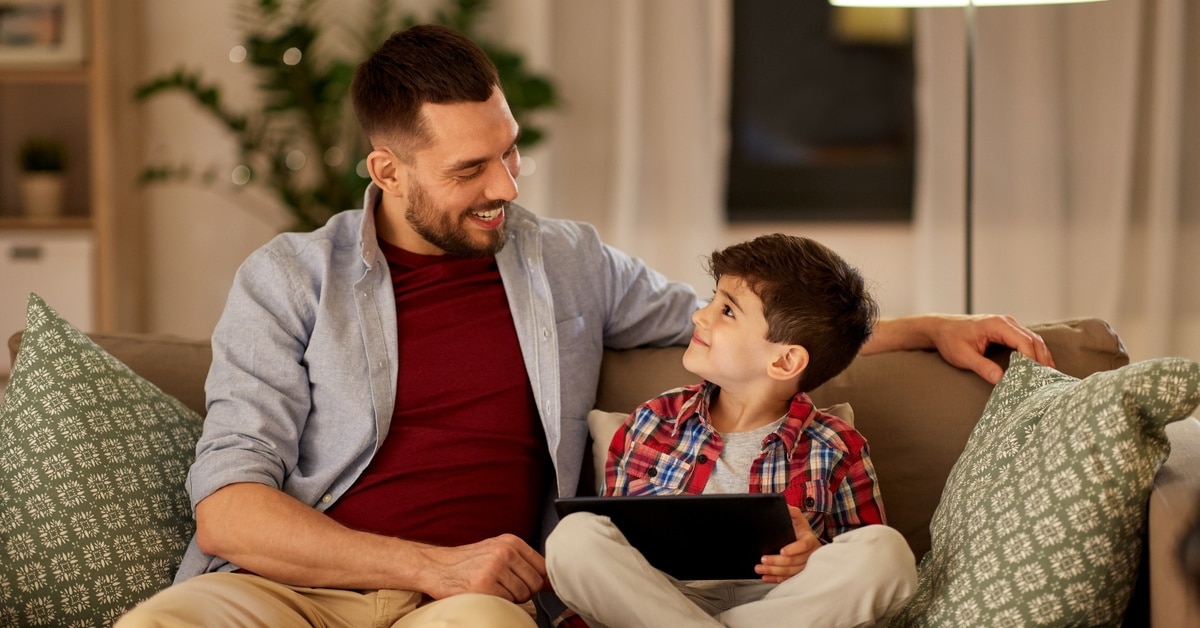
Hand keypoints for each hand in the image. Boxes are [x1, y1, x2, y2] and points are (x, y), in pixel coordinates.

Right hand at [418, 534, 546, 602]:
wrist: (436, 567)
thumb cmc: (468, 562)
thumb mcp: (497, 551)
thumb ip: (522, 561)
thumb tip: (549, 581)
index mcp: (511, 542)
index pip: (542, 566)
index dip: (538, 580)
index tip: (529, 584)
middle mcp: (505, 552)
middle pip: (535, 582)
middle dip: (524, 591)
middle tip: (506, 588)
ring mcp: (495, 568)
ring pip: (523, 594)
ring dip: (511, 598)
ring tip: (494, 589)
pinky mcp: (485, 585)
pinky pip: (507, 602)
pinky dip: (499, 602)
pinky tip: (486, 594)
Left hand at [756, 506, 819, 583]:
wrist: (808, 543)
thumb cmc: (801, 531)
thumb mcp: (799, 519)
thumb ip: (793, 513)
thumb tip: (784, 506)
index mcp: (809, 540)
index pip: (803, 546)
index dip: (793, 549)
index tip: (782, 551)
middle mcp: (809, 555)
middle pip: (793, 561)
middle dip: (776, 561)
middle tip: (763, 559)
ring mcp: (805, 566)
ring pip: (790, 571)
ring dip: (773, 571)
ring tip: (760, 568)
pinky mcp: (799, 574)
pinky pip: (788, 579)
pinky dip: (776, 579)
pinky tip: (766, 577)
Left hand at [927, 314, 1054, 383]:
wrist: (940, 328)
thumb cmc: (950, 340)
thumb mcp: (963, 356)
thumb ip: (982, 367)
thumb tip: (1001, 381)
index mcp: (997, 325)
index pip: (1023, 341)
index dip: (1032, 359)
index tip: (1036, 376)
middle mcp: (1006, 322)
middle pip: (1033, 340)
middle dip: (1042, 360)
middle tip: (1048, 380)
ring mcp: (1008, 325)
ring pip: (1033, 340)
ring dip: (1042, 357)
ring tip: (1048, 377)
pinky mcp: (1007, 330)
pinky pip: (1026, 341)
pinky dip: (1035, 353)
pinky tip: (1038, 368)